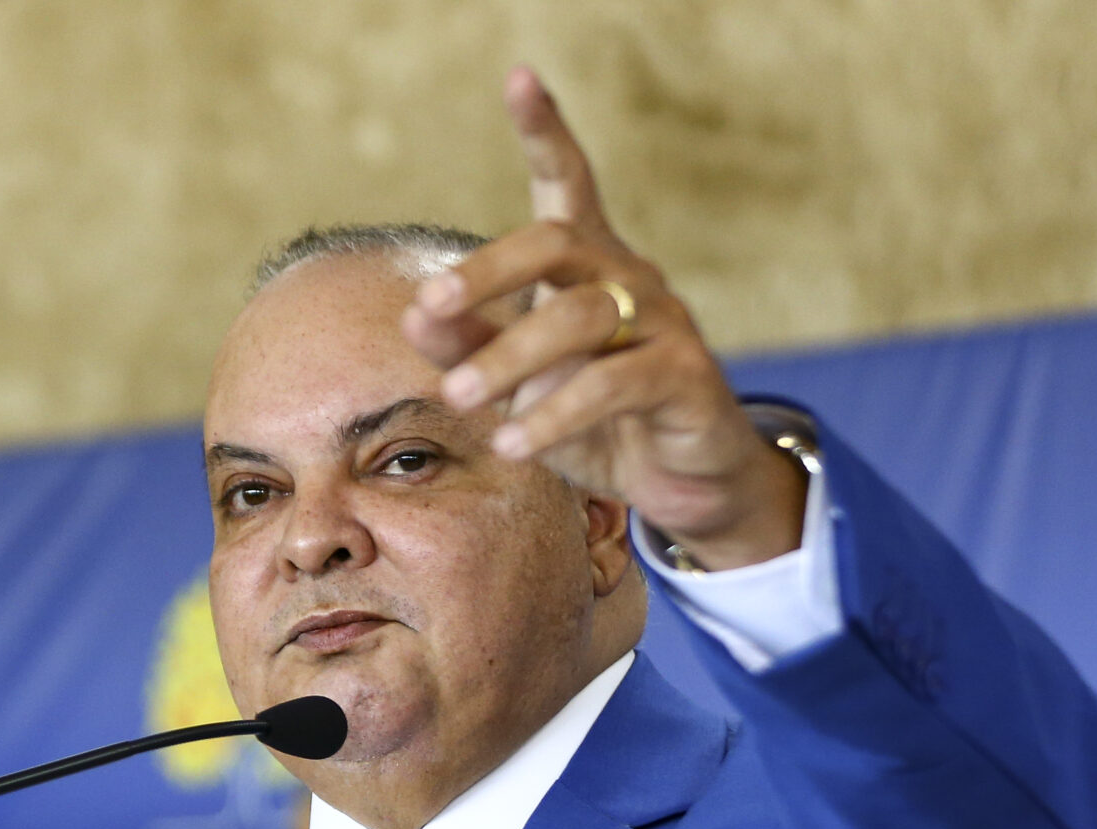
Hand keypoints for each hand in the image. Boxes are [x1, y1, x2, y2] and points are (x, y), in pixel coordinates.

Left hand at [402, 67, 807, 568]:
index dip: (546, 130)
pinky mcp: (685, 375)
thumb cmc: (589, 421)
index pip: (567, 182)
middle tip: (428, 308)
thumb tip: (411, 315)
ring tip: (458, 398)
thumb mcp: (514, 384)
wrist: (674, 481)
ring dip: (508, 358)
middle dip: (486, 271)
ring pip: (580, 317)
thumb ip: (464, 346)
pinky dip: (554, 415)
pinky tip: (513, 443)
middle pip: (557, 241)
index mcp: (585, 265)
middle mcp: (627, 276)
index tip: (519, 79)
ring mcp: (663, 321)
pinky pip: (613, 384)